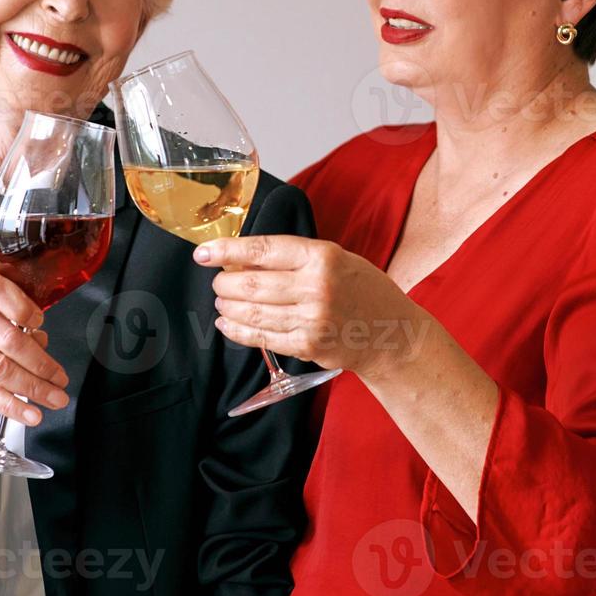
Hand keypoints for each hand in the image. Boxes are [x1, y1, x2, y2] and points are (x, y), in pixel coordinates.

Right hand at [0, 267, 69, 429]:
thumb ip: (7, 316)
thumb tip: (42, 341)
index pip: (4, 292)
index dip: (29, 312)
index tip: (44, 330)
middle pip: (9, 338)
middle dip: (42, 364)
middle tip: (59, 378)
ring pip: (1, 367)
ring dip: (33, 387)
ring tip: (53, 397)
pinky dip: (11, 404)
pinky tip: (28, 412)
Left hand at [195, 235, 430, 378]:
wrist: (392, 332)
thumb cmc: (361, 288)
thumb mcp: (335, 258)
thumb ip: (292, 257)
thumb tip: (240, 258)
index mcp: (322, 257)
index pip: (263, 250)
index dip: (227, 250)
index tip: (203, 252)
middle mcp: (316, 288)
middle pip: (251, 284)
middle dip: (224, 282)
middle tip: (218, 280)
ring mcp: (311, 320)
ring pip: (252, 312)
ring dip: (228, 305)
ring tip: (223, 299)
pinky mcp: (307, 346)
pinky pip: (261, 338)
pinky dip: (237, 330)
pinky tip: (227, 322)